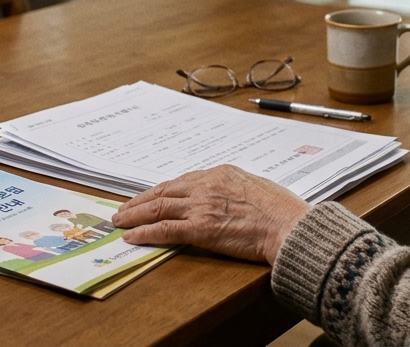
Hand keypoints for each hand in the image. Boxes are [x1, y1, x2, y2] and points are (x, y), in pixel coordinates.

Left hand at [111, 165, 309, 263]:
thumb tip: (231, 196)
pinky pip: (164, 230)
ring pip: (158, 208)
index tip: (150, 197)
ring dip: (134, 215)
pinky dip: (144, 233)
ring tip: (120, 221)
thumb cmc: (282, 210)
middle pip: (164, 191)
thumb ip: (236, 189)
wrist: (288, 226)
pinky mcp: (200, 228)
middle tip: (124, 208)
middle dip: (140, 201)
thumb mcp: (257, 187)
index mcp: (221, 173)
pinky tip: (131, 236)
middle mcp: (207, 185)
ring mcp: (201, 206)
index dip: (162, 191)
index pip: (182, 181)